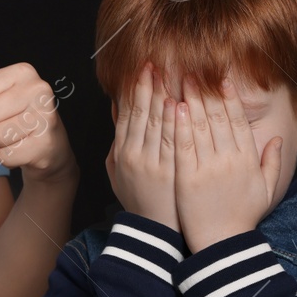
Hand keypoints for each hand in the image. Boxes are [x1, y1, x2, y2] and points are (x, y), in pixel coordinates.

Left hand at [0, 63, 75, 181]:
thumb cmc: (11, 121)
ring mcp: (46, 115)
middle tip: (11, 126)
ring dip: (0, 142)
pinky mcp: (46, 142)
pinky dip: (8, 157)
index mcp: (23, 72)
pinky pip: (6, 155)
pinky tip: (24, 150)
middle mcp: (39, 88)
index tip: (1, 109)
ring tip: (18, 137)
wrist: (47, 148)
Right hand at [104, 63, 177, 230]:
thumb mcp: (116, 171)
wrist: (154, 232)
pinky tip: (179, 102)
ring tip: (169, 74)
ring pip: (157, 122)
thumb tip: (116, 108)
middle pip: (141, 113)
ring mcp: (153, 163)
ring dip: (163, 96)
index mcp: (121, 153)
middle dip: (147, 86)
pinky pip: (174, 140)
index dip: (132, 91)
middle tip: (154, 64)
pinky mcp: (171, 171)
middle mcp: (134, 155)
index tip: (139, 71)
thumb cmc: (138, 199)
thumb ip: (117, 140)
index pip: (127, 114)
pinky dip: (176, 120)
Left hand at [174, 74, 282, 252]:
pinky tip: (175, 106)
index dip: (230, 98)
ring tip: (182, 79)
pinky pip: (183, 145)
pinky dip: (179, 124)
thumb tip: (276, 138)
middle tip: (197, 71)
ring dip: (191, 100)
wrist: (223, 244)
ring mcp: (208, 168)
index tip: (222, 79)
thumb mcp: (266, 190)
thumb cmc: (243, 217)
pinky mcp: (188, 177)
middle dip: (207, 91)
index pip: (238, 121)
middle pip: (218, 117)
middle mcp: (229, 159)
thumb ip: (272, 163)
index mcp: (248, 159)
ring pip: (200, 126)